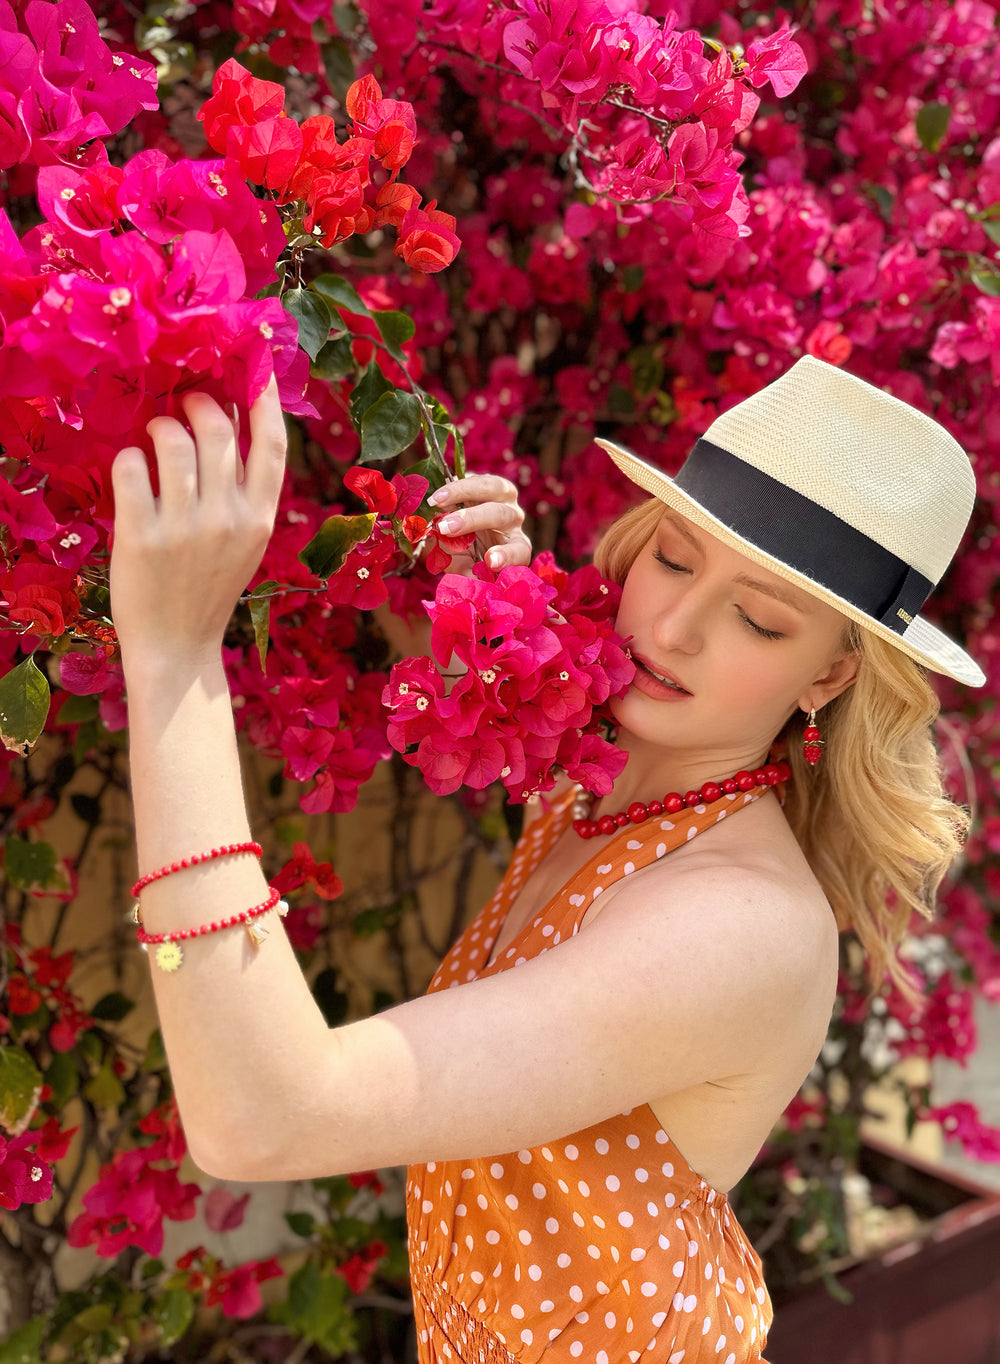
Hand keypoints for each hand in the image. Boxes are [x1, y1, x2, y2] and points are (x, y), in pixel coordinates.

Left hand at [109, 377, 286, 667]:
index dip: (264, 397)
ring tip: (155, 436)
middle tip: (184, 403)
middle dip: (197, 403)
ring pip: (172, 441)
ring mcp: (184, 528)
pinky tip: (132, 469)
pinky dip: (128, 458)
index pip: (272, 444)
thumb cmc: (209, 588)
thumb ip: (244, 491)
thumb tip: (229, 420)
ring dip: (159, 426)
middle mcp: (228, 519)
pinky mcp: (141, 536)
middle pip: (217, 430)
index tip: (255, 365)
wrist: (178, 646)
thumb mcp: (245, 542)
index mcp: (261, 519)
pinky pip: (131, 468)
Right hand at [425, 473, 531, 573]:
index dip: (507, 556)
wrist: (452, 531)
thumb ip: (465, 573)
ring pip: (493, 488)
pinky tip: (436, 495)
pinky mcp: (487, 482)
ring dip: (462, 493)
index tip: (490, 562)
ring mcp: (503, 497)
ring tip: (437, 502)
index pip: (519, 551)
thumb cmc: (462, 555)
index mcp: (515, 547)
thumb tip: (466, 581)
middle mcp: (513, 521)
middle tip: (447, 528)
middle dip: (473, 520)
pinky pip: (476, 478)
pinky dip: (454, 485)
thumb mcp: (462, 568)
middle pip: (501, 515)